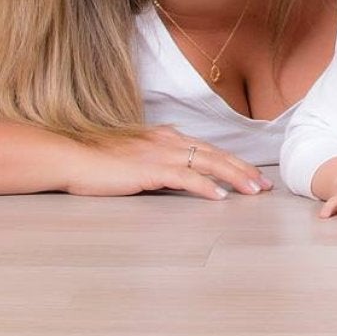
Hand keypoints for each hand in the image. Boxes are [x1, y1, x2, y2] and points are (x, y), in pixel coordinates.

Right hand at [64, 126, 268, 199]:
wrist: (72, 157)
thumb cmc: (97, 162)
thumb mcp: (133, 158)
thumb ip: (155, 162)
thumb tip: (173, 176)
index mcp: (166, 137)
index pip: (209, 149)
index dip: (233, 162)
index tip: (252, 175)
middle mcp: (169, 141)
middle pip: (216, 154)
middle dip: (244, 169)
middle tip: (265, 185)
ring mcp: (160, 154)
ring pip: (209, 163)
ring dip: (235, 177)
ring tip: (254, 191)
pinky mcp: (150, 169)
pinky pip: (186, 178)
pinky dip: (206, 187)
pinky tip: (220, 198)